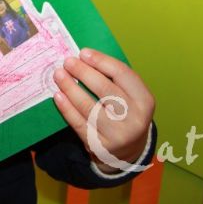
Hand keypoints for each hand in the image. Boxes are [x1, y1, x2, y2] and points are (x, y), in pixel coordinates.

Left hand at [53, 48, 153, 172]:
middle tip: (67, 62)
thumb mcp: (130, 96)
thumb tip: (84, 58)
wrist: (128, 151)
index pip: (122, 74)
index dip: (101, 61)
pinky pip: (79, 123)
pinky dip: (66, 108)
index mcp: (144, 100)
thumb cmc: (126, 113)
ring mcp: (117, 134)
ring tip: (58, 75)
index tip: (83, 53)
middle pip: (104, 89)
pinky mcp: (100, 146)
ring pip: (89, 107)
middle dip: (83, 72)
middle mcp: (134, 118)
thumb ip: (113, 79)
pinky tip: (58, 96)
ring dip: (70, 88)